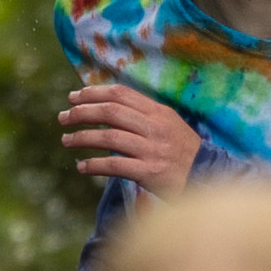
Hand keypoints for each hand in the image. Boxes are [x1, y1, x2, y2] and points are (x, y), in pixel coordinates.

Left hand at [59, 81, 201, 199]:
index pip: (120, 94)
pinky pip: (115, 166)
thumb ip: (142, 114)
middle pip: (110, 112)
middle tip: (63, 118)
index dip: (93, 93)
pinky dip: (94, 165)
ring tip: (66, 140)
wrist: (207, 177)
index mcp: (158, 112)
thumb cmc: (183, 152)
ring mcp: (152, 150)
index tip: (73, 97)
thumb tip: (108, 106)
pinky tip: (82, 167)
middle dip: (82, 113)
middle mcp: (154, 127)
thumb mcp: (168, 124)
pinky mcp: (150, 173)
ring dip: (82, 138)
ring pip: (109, 138)